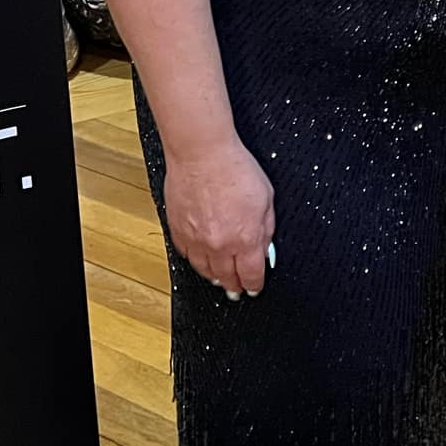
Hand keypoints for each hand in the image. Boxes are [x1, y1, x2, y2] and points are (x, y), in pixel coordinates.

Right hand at [164, 137, 274, 296]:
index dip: (254, 284)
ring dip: (214, 277)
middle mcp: (220, 245)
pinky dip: (195, 260)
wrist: (202, 154)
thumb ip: (266, 228)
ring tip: (219, 281)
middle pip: (227, 278)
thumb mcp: (266, 198)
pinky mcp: (178, 230)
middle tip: (236, 291)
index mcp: (246, 239)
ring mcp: (196, 240)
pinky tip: (201, 260)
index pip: (251, 275)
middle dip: (234, 286)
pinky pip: (187, 255)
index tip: (254, 288)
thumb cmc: (236, 169)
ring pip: (205, 270)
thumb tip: (264, 247)